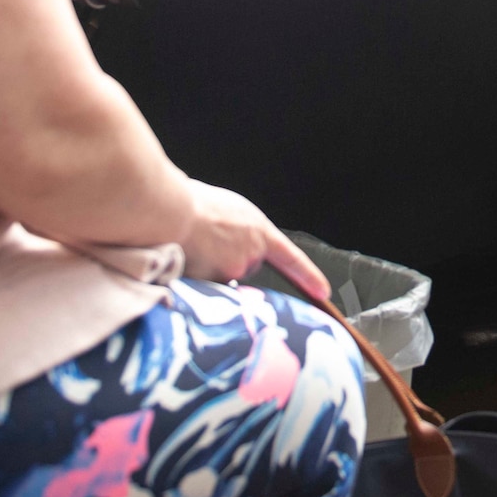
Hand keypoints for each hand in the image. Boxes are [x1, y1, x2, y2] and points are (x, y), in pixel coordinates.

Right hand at [179, 180, 329, 299]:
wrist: (172, 212)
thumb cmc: (191, 203)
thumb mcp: (226, 211)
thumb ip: (238, 230)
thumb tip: (228, 242)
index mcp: (258, 229)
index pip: (292, 258)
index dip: (309, 276)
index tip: (323, 292)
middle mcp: (253, 253)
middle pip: (246, 267)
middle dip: (230, 260)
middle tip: (206, 243)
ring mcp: (236, 270)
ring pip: (225, 278)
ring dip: (212, 269)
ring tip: (192, 246)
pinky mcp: (217, 284)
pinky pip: (209, 288)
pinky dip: (199, 278)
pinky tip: (187, 260)